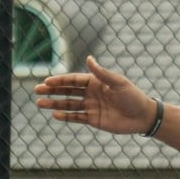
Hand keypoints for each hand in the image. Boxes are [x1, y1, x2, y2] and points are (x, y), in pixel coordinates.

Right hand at [33, 56, 156, 134]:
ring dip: (54, 104)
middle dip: (52, 91)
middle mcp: (90, 93)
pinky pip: (76, 117)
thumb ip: (102, 73)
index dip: (59, 81)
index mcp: (95, 81)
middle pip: (67, 91)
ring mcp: (91, 106)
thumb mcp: (118, 82)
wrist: (143, 116)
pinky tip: (54, 114)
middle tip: (36, 90)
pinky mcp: (93, 119)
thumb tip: (88, 58)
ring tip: (40, 103)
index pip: (73, 80)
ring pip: (68, 104)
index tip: (46, 81)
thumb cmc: (133, 96)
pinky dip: (65, 116)